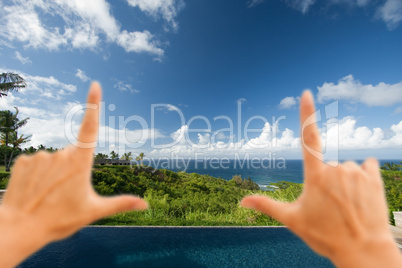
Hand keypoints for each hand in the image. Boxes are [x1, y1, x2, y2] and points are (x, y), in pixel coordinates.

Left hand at [0, 82, 147, 267]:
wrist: (19, 229)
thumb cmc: (59, 220)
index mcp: (80, 162)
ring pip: (54, 160)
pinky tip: (35, 190)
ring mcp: (40, 156)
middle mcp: (60, 154)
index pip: (90, 127)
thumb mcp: (94, 211)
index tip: (95, 85)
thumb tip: (145, 205)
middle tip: (66, 194)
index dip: (93, 104)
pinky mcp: (23, 161)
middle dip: (73, 169)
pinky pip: (36, 163)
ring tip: (49, 195)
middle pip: (73, 155)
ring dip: (55, 173)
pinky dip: (38, 174)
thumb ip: (121, 203)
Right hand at [241, 91, 401, 267]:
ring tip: (345, 204)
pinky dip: (362, 176)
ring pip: (345, 167)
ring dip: (344, 180)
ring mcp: (356, 172)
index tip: (307, 93)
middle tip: (328, 205)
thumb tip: (241, 201)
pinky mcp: (373, 177)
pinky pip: (366, 166)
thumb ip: (266, 205)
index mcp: (315, 175)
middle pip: (326, 164)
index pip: (308, 137)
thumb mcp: (292, 220)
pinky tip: (361, 194)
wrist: (363, 252)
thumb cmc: (325, 236)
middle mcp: (336, 168)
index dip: (306, 114)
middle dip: (325, 179)